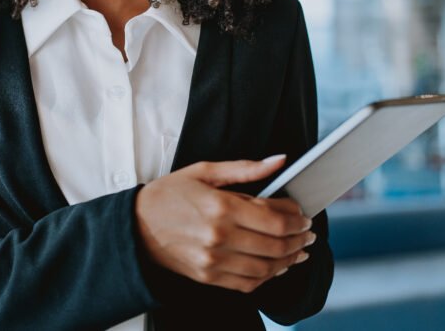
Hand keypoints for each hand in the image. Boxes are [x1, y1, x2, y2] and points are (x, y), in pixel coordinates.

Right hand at [135, 155, 315, 292]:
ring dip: (290, 259)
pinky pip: (250, 283)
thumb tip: (279, 160)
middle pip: (277, 245)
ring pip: (268, 267)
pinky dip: (269, 276)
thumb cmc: (169, 194)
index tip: (303, 213)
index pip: (275, 219)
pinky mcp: (209, 277)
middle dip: (300, 238)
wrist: (136, 225)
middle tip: (308, 232)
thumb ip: (245, 168)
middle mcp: (220, 237)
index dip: (297, 217)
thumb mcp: (204, 171)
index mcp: (221, 207)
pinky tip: (277, 266)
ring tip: (299, 250)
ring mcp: (214, 261)